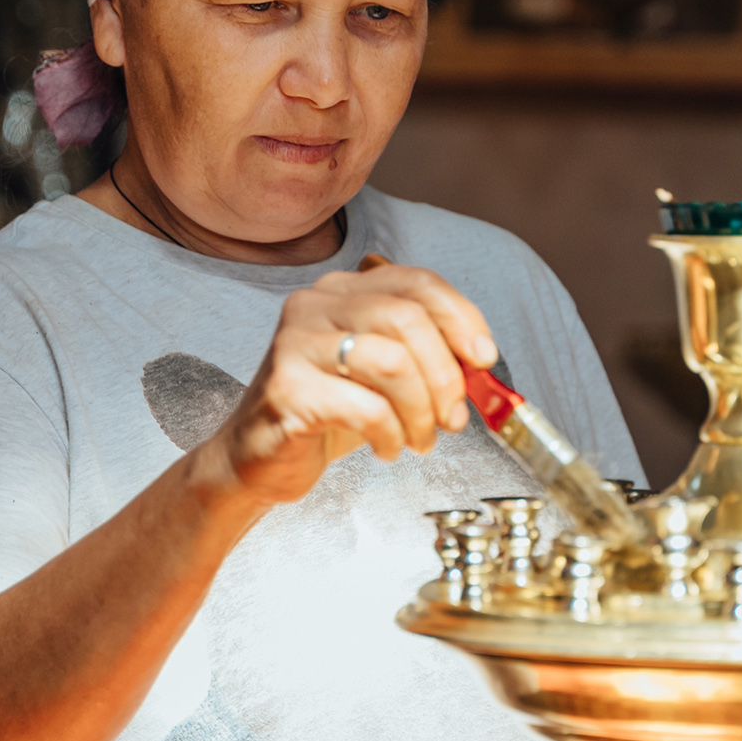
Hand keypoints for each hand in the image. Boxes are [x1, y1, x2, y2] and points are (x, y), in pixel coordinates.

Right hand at [207, 257, 498, 505]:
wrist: (257, 458)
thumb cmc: (328, 413)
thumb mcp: (384, 376)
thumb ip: (426, 357)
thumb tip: (481, 363)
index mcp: (343, 290)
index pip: (416, 282)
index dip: (461, 317)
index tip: (484, 359)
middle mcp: (315, 304)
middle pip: (409, 319)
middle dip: (446, 375)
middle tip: (454, 417)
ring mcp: (296, 343)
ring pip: (393, 361)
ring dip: (422, 411)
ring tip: (420, 439)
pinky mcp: (287, 389)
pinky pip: (366, 407)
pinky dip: (391, 435)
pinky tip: (387, 448)